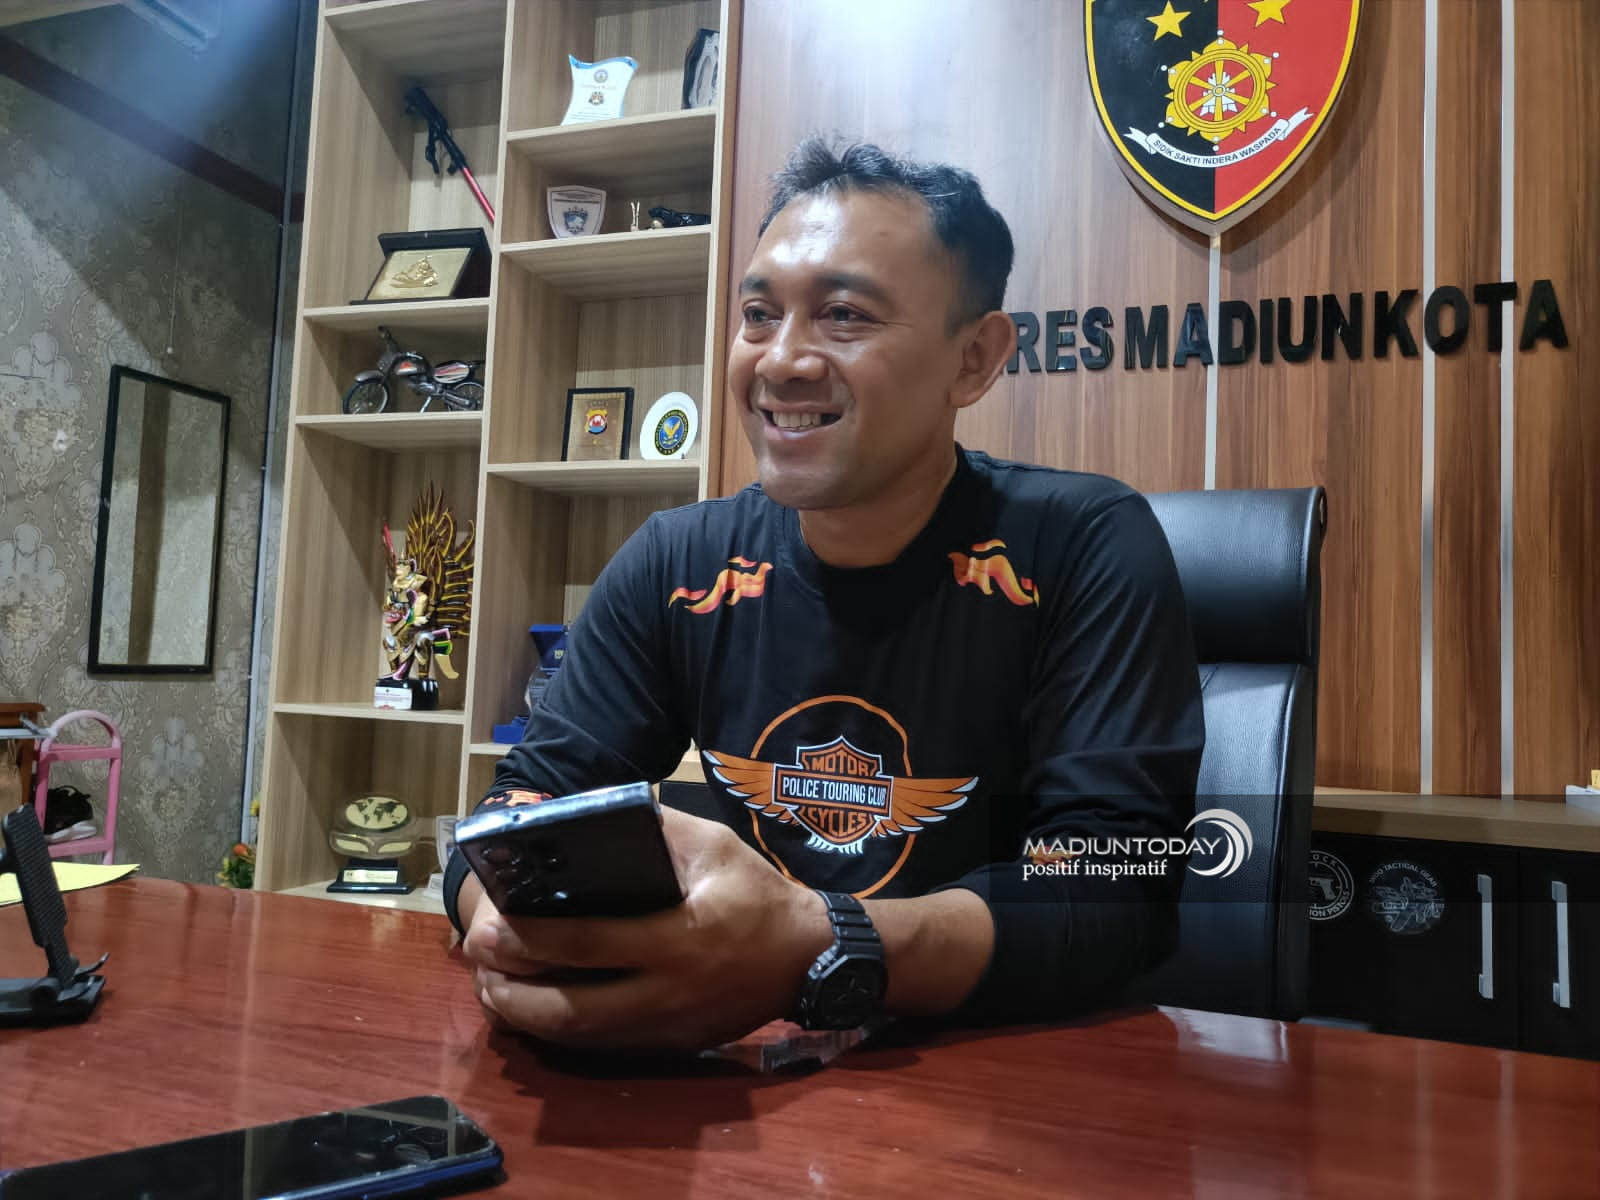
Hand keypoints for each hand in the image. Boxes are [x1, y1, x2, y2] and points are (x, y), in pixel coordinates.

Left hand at [461, 807, 832, 1050]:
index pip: (589, 944)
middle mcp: (665, 992)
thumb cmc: (756, 893)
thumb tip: (591, 818)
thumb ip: (657, 829)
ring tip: (489, 985)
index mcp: (678, 938)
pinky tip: (530, 1005)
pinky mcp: (666, 1046)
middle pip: (570, 1009)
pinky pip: (598, 1044)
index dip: (532, 939)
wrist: (807, 958)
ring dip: (524, 1016)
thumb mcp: (714, 846)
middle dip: (511, 990)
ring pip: (578, 1037)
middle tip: (476, 961)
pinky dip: (556, 1028)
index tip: (489, 925)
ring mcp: (665, 1028)